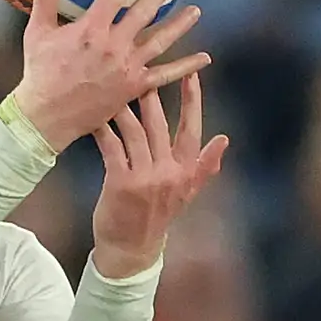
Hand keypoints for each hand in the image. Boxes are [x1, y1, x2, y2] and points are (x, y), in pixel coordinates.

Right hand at [8, 0, 207, 150]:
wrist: (46, 117)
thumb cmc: (40, 74)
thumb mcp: (37, 33)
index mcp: (90, 29)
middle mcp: (113, 46)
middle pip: (144, 12)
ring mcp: (126, 67)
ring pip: (160, 40)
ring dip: (180, 24)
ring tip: (195, 11)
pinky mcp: (133, 88)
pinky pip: (164, 76)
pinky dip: (185, 67)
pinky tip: (203, 58)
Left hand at [86, 78, 229, 279]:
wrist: (131, 251)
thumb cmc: (156, 218)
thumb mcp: (185, 195)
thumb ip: (204, 166)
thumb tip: (225, 139)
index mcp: (185, 172)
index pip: (192, 129)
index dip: (192, 100)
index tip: (191, 74)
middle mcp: (168, 173)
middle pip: (160, 124)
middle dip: (151, 94)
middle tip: (141, 69)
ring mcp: (145, 179)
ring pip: (135, 132)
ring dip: (124, 108)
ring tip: (114, 88)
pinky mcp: (121, 184)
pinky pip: (112, 148)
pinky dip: (104, 130)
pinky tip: (96, 116)